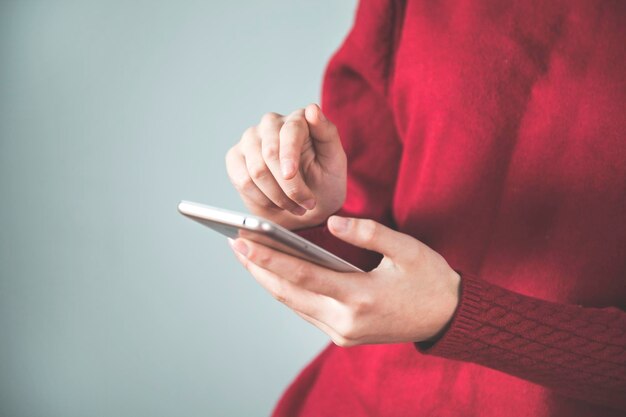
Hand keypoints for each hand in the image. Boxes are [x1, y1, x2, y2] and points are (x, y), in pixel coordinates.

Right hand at [225, 104, 346, 229]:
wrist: (308, 205)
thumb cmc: (324, 180)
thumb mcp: (335, 159)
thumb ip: (327, 133)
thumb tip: (312, 109)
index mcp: (298, 119)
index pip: (290, 131)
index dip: (289, 154)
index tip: (290, 175)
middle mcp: (271, 124)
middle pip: (270, 153)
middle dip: (289, 186)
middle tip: (305, 204)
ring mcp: (250, 140)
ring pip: (256, 170)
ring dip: (277, 197)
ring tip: (295, 206)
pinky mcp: (235, 158)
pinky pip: (242, 181)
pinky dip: (262, 199)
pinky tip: (276, 203)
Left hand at [229, 216, 460, 345]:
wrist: (448, 318)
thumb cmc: (430, 279)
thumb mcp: (407, 249)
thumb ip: (368, 233)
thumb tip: (331, 224)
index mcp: (360, 298)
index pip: (302, 275)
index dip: (269, 258)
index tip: (243, 241)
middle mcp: (345, 322)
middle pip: (289, 293)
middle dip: (258, 269)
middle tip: (234, 243)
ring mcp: (343, 334)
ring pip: (294, 304)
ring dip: (269, 281)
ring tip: (248, 256)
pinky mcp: (344, 337)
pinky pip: (307, 311)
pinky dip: (288, 292)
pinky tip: (276, 275)